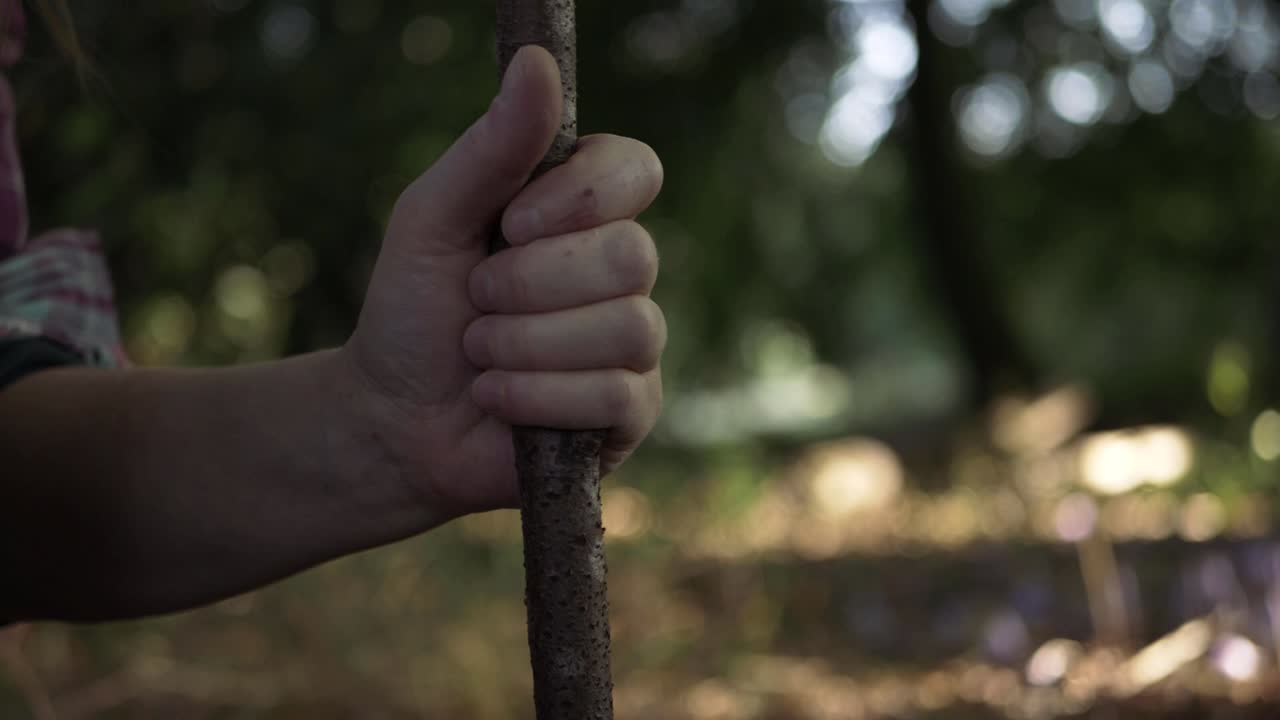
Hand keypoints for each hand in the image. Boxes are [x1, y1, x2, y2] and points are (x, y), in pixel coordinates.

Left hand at [343, 46, 664, 521]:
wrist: (394, 418)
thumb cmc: (414, 309)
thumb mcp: (434, 217)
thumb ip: (491, 147)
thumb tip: (538, 60)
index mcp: (582, 212)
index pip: (637, 171)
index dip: (581, 198)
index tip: (511, 223)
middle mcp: (621, 272)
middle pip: (632, 255)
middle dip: (532, 285)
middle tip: (476, 301)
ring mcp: (634, 344)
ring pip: (627, 328)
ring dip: (525, 345)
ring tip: (480, 356)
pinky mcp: (631, 411)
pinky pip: (616, 394)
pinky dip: (536, 397)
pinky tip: (496, 399)